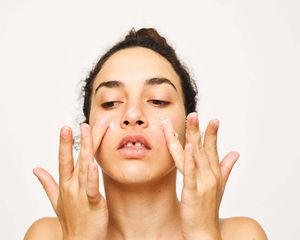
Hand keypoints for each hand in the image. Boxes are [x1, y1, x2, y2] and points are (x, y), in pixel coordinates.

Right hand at [33, 118, 108, 239]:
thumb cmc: (71, 219)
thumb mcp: (56, 200)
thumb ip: (47, 183)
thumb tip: (36, 169)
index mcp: (65, 184)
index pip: (64, 159)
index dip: (65, 143)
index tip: (66, 127)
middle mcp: (72, 186)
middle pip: (76, 159)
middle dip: (79, 140)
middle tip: (81, 123)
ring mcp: (80, 194)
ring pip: (84, 168)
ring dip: (86, 150)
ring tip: (88, 132)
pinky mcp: (92, 203)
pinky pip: (91, 189)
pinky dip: (92, 178)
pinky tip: (93, 165)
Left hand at [161, 112, 239, 239]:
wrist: (204, 232)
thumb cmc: (208, 208)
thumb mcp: (219, 186)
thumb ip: (226, 168)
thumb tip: (235, 152)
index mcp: (214, 173)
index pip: (212, 149)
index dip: (212, 134)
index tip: (213, 119)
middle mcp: (210, 176)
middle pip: (202, 149)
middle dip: (198, 130)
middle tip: (194, 113)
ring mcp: (202, 183)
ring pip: (195, 156)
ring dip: (193, 137)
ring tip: (190, 120)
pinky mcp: (192, 192)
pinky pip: (190, 173)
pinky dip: (189, 159)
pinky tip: (188, 146)